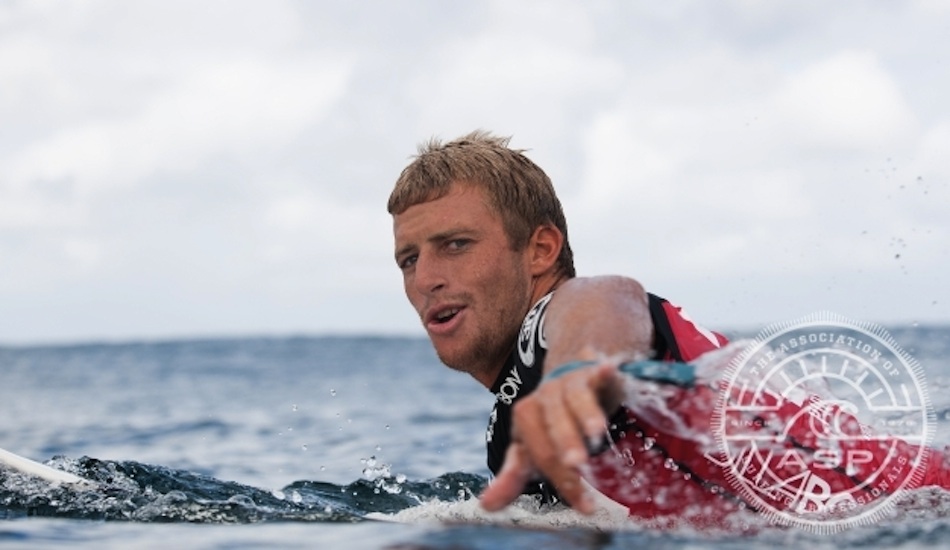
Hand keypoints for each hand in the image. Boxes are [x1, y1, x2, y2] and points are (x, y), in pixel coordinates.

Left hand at [479, 361, 623, 513]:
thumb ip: (511, 476)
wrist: (568, 380)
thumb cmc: (548, 423)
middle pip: (555, 426)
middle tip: (578, 465)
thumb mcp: (528, 448)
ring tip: (596, 431)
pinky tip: (608, 370)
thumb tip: (486, 507)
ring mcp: (568, 384)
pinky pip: (596, 372)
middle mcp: (545, 399)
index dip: (563, 480)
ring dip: (586, 413)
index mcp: (525, 418)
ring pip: (575, 399)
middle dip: (566, 444)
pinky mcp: (592, 373)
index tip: (586, 507)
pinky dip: (602, 372)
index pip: (541, 453)